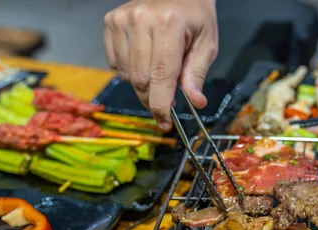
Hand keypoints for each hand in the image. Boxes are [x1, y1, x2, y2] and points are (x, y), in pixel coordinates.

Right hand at [104, 0, 217, 130]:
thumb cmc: (196, 18)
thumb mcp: (207, 44)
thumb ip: (197, 74)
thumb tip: (196, 102)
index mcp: (169, 24)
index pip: (161, 75)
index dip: (162, 105)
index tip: (166, 124)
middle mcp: (141, 19)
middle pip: (141, 80)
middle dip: (153, 99)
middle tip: (167, 104)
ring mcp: (122, 19)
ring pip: (128, 75)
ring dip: (143, 85)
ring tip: (159, 73)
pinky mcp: (110, 21)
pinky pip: (116, 64)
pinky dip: (130, 71)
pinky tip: (145, 60)